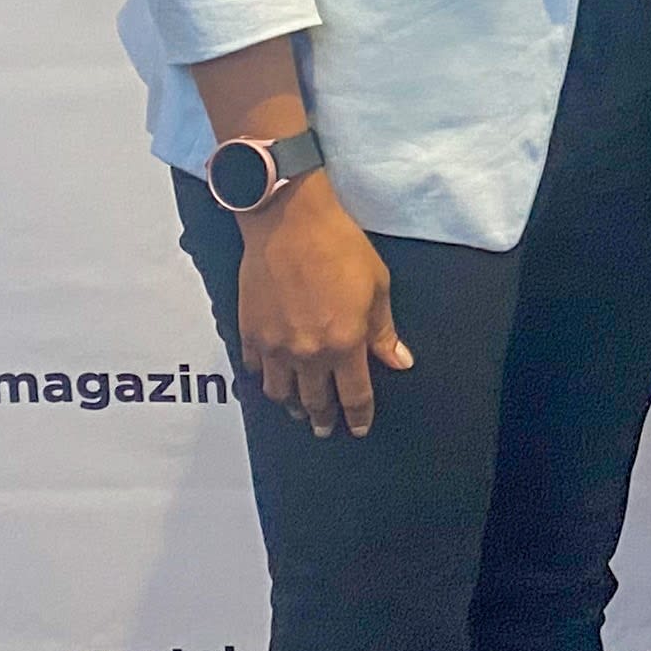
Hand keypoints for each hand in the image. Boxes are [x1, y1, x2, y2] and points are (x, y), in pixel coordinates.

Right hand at [234, 177, 409, 436]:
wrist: (290, 222)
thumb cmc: (338, 246)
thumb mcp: (377, 286)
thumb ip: (384, 331)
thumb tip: (399, 361)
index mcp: (344, 344)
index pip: (354, 396)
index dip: (358, 417)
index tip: (358, 428)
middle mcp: (308, 353)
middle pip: (315, 402)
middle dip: (323, 419)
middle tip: (325, 427)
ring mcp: (275, 346)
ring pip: (281, 393)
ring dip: (292, 405)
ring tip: (297, 408)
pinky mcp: (250, 332)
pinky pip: (255, 370)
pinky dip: (264, 378)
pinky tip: (270, 377)